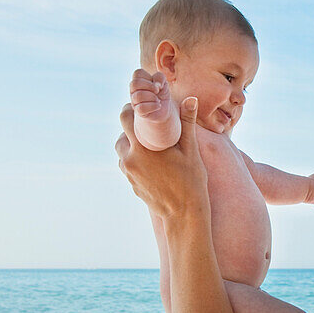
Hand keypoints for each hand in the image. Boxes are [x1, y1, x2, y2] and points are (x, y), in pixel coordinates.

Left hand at [115, 96, 208, 222]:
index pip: (125, 118)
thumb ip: (187, 123)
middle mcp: (130, 159)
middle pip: (122, 134)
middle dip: (133, 126)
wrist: (184, 213)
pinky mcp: (131, 183)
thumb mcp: (191, 150)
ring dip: (132, 143)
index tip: (142, 105)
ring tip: (150, 141)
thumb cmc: (191, 181)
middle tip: (148, 123)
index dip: (132, 108)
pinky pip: (128, 164)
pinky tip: (151, 159)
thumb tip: (191, 99)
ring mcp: (129, 173)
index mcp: (142, 147)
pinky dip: (135, 157)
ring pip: (123, 150)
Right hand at [129, 69, 171, 119]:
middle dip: (149, 86)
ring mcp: (134, 101)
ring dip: (152, 97)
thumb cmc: (161, 93)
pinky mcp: (138, 111)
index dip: (149, 77)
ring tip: (158, 100)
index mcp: (138, 81)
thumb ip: (160, 77)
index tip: (157, 84)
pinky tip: (158, 106)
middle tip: (157, 91)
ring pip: (138, 96)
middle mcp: (134, 90)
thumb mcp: (164, 82)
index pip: (137, 73)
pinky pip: (141, 108)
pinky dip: (153, 106)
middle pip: (134, 84)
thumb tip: (156, 85)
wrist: (164, 108)